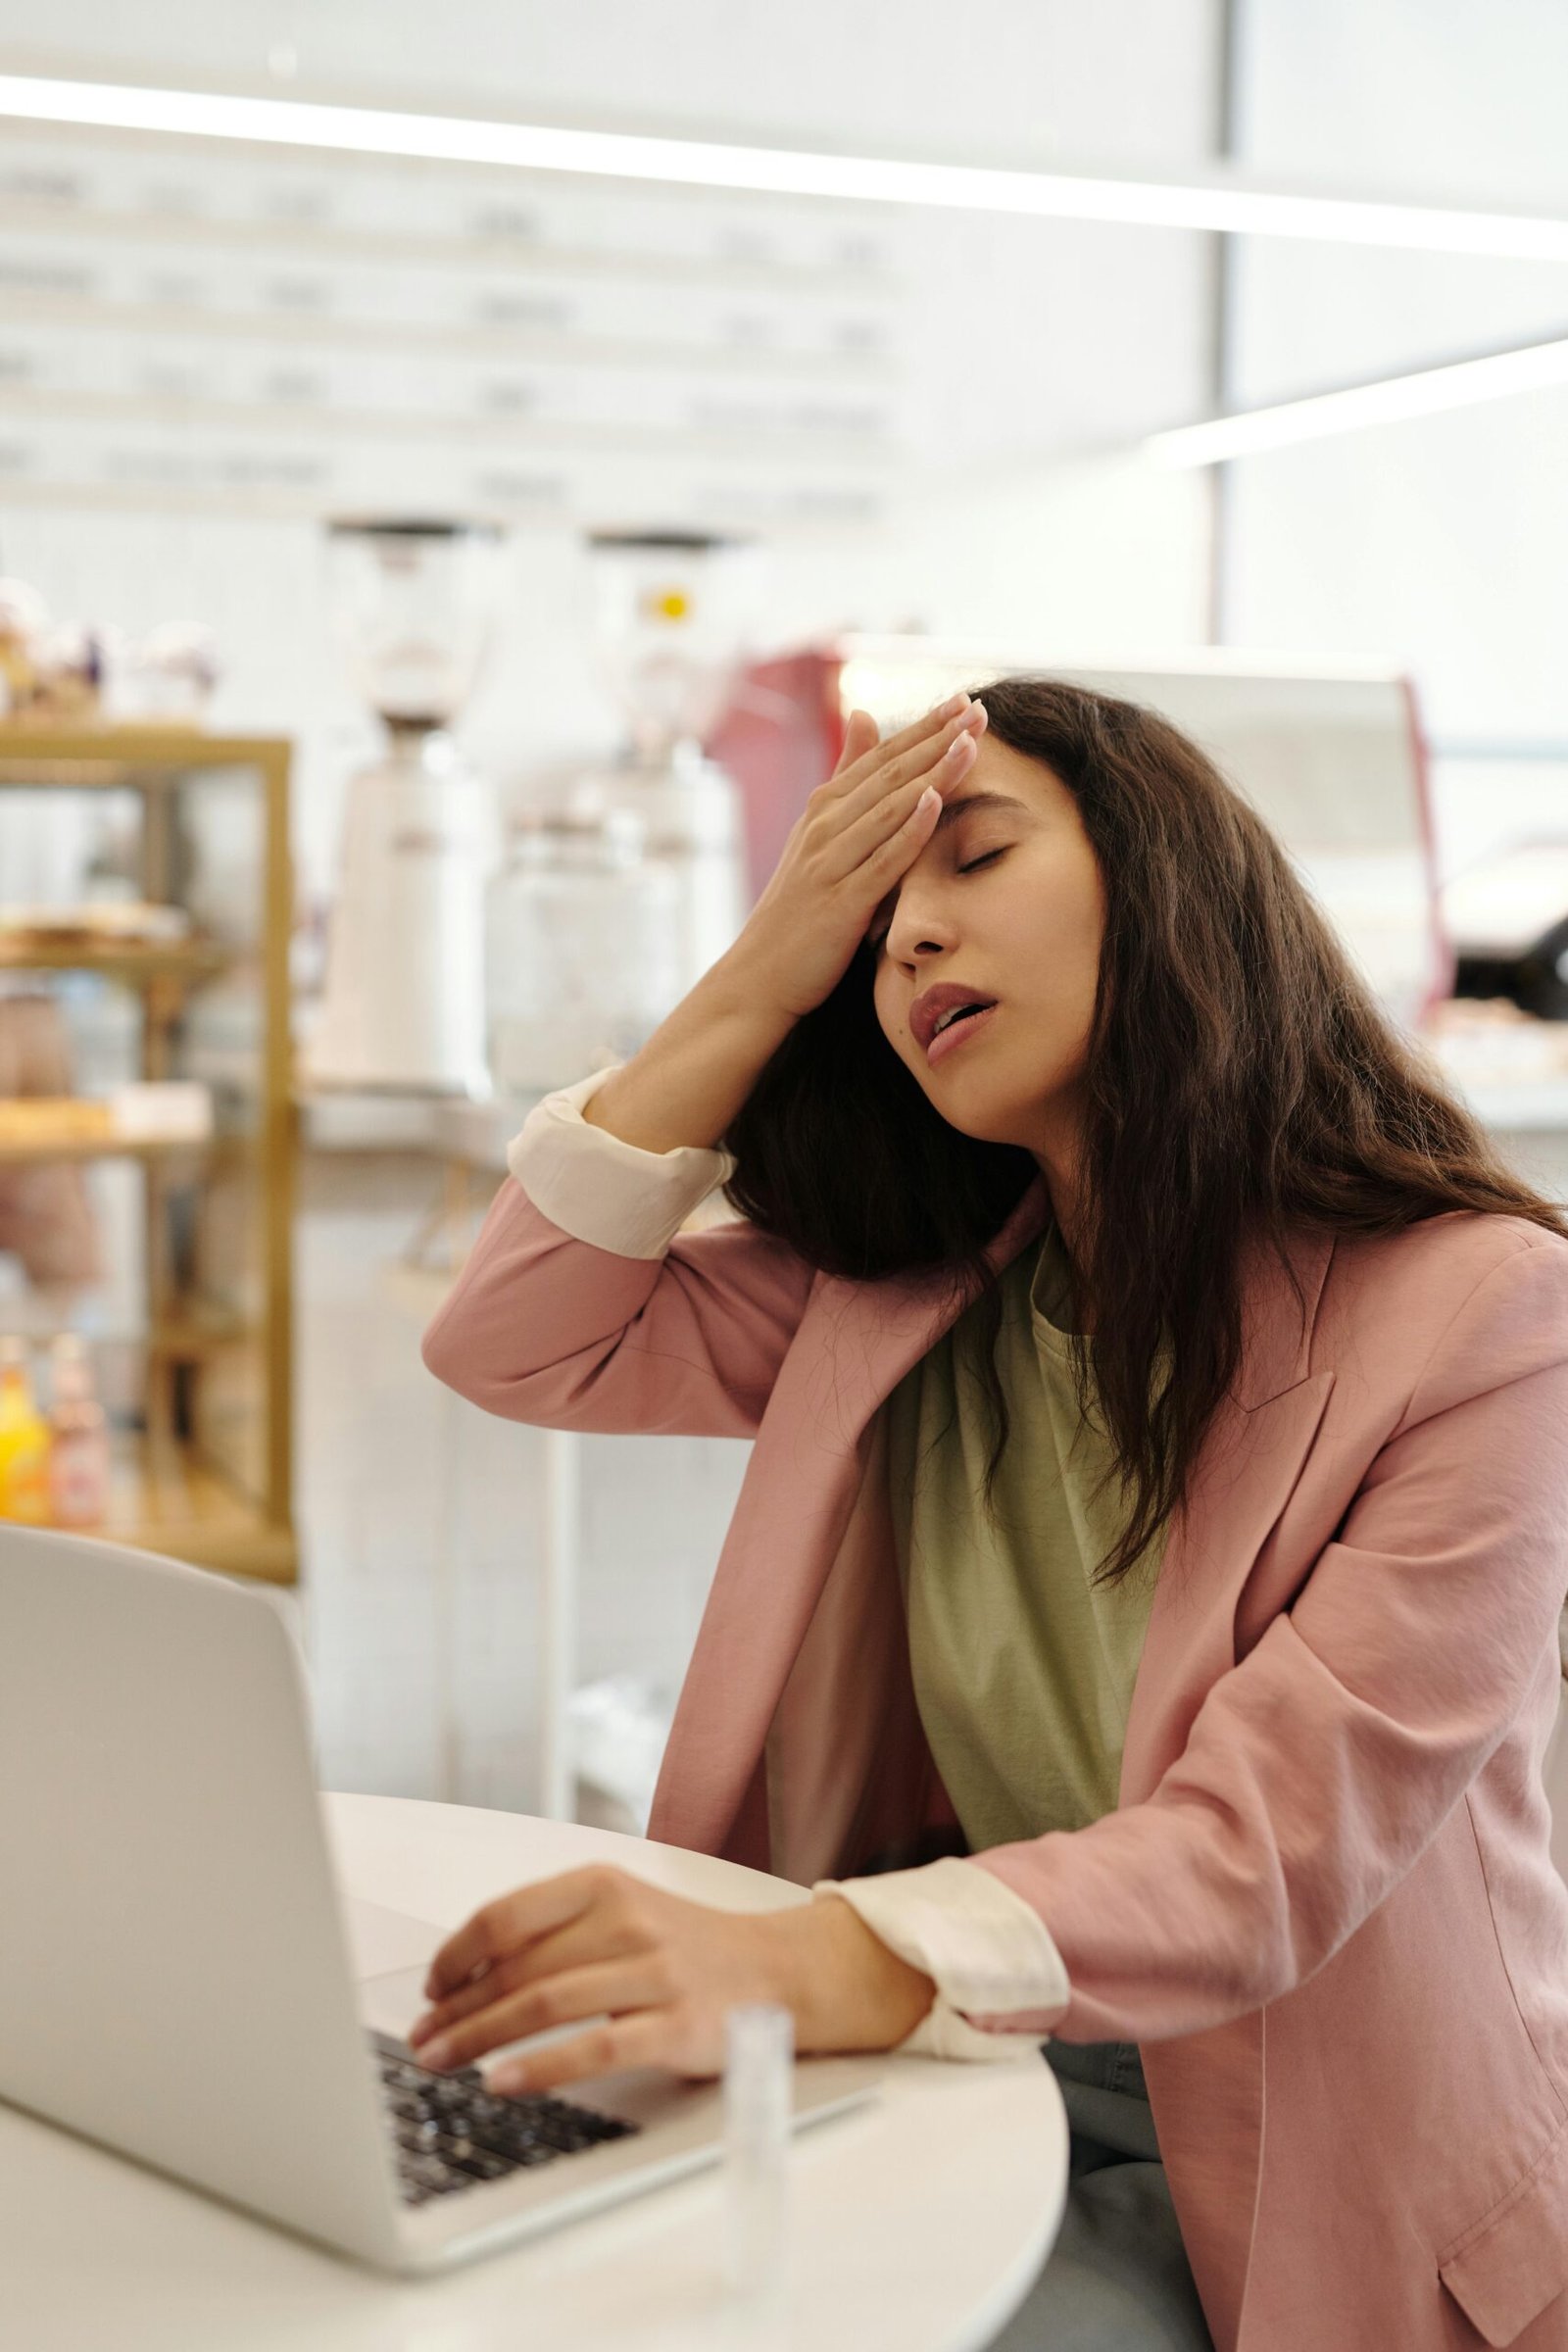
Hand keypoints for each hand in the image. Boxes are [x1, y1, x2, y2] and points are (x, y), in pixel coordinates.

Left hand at [405, 1865, 935, 2095]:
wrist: (778, 1972)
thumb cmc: (686, 1947)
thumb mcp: (621, 1913)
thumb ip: (555, 1932)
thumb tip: (466, 1974)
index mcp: (605, 1884)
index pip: (506, 1915)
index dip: (456, 1955)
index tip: (430, 1989)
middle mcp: (627, 1921)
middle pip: (516, 1968)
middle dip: (456, 2009)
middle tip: (422, 2041)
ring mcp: (653, 1973)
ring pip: (544, 2005)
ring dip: (479, 2038)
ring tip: (443, 2062)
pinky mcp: (674, 2025)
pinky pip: (593, 2048)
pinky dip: (539, 2069)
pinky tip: (503, 2084)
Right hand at [722, 692, 987, 1024]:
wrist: (759, 975)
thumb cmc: (797, 908)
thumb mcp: (819, 836)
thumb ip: (845, 779)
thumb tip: (865, 715)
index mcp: (824, 809)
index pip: (882, 758)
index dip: (923, 728)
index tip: (964, 700)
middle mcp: (825, 827)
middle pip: (890, 774)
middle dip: (936, 739)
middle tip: (978, 708)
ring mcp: (830, 863)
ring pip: (889, 809)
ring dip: (931, 774)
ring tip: (970, 744)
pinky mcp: (840, 903)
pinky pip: (881, 861)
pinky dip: (908, 830)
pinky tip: (936, 803)